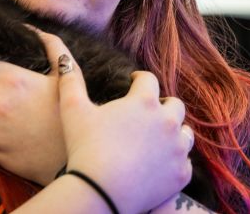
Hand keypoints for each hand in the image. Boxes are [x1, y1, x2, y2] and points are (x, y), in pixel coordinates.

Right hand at [38, 29, 193, 213]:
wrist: (102, 191)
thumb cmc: (86, 146)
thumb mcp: (72, 108)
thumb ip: (70, 80)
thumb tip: (63, 58)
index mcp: (143, 102)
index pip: (148, 79)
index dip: (139, 78)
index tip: (132, 81)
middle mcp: (167, 121)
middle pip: (175, 104)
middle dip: (161, 104)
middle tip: (145, 111)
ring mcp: (178, 149)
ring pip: (185, 132)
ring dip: (172, 130)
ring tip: (154, 137)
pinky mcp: (181, 174)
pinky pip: (185, 161)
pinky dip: (173, 159)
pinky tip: (157, 162)